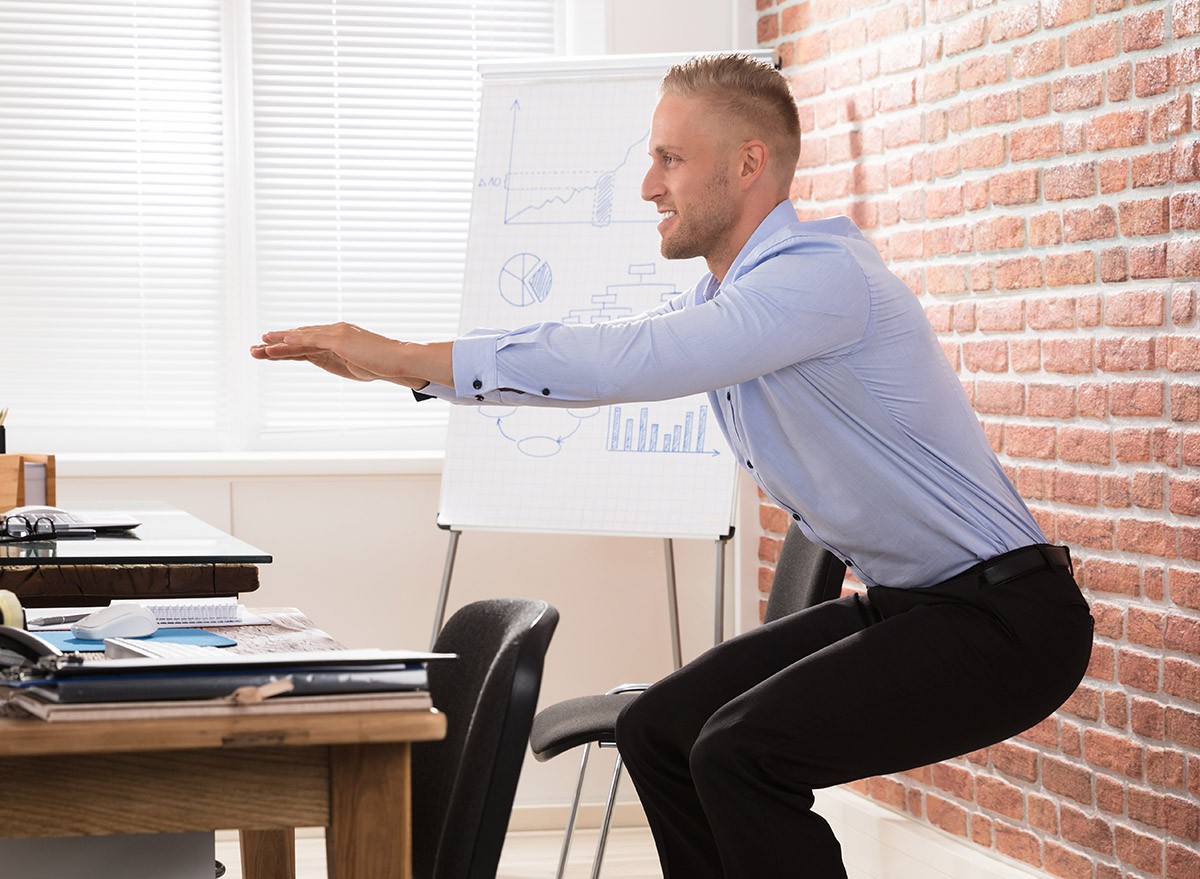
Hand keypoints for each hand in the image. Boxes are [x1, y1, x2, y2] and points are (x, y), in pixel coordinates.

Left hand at [250, 322, 444, 389]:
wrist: (400, 360)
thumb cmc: (384, 365)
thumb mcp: (358, 365)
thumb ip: (345, 362)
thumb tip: (339, 364)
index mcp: (339, 338)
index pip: (308, 342)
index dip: (288, 347)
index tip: (270, 350)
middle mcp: (334, 332)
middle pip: (300, 338)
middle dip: (276, 344)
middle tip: (255, 347)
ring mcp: (336, 334)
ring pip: (301, 339)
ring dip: (278, 343)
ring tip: (258, 346)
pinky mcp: (338, 339)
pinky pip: (311, 340)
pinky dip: (294, 340)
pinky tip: (279, 342)